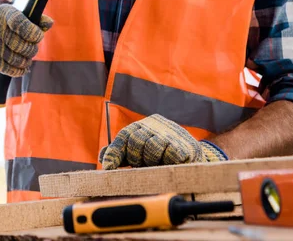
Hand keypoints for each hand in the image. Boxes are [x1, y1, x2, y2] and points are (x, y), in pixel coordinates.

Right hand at [0, 5, 52, 76]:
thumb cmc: (9, 26)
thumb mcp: (21, 17)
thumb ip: (37, 20)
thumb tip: (49, 23)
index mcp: (5, 12)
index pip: (21, 23)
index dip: (33, 33)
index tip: (37, 37)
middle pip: (21, 45)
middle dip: (32, 49)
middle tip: (32, 49)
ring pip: (17, 60)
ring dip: (26, 61)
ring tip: (26, 57)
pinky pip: (11, 70)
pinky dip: (20, 70)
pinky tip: (22, 66)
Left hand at [99, 114, 227, 169]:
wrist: (190, 157)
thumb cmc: (159, 157)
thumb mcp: (137, 155)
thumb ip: (121, 155)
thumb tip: (102, 158)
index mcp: (140, 127)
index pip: (123, 136)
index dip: (115, 153)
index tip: (109, 168)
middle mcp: (153, 124)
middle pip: (136, 141)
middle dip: (137, 158)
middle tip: (143, 165)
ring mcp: (169, 131)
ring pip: (153, 146)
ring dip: (153, 160)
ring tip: (158, 164)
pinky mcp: (184, 142)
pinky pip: (171, 152)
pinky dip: (168, 160)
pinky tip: (171, 161)